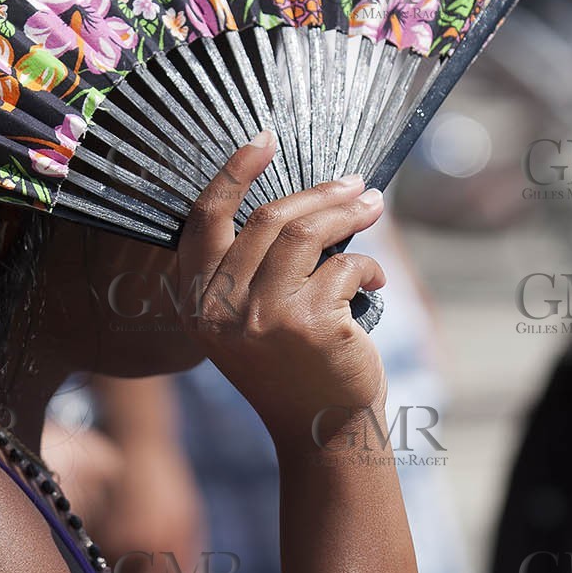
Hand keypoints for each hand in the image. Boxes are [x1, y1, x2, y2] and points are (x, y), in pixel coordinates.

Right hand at [173, 132, 387, 449]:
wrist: (322, 432)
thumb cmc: (291, 368)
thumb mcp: (248, 320)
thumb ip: (251, 268)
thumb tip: (301, 197)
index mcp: (196, 303)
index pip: (203, 220)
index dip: (233, 173)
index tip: (264, 140)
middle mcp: (220, 309)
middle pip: (267, 220)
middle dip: (319, 194)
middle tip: (355, 184)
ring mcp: (263, 317)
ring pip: (306, 234)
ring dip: (348, 213)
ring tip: (373, 207)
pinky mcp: (310, 324)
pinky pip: (345, 266)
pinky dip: (369, 266)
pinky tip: (375, 281)